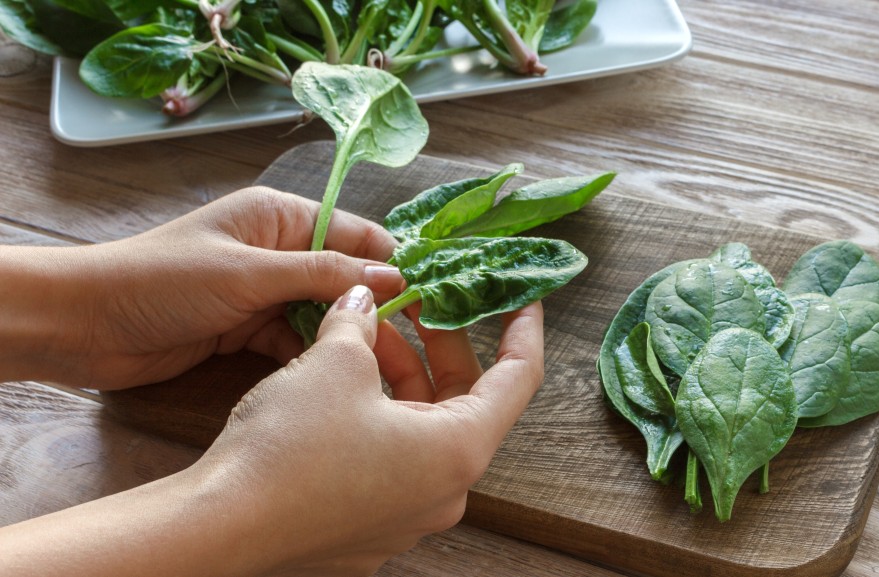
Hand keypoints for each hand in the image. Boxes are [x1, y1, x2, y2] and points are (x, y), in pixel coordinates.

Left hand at [58, 187, 403, 388]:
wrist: (85, 325)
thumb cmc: (164, 282)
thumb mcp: (249, 274)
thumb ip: (321, 275)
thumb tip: (393, 279)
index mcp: (281, 216)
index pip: (356, 235)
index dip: (393, 265)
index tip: (433, 299)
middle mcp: (279, 249)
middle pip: (344, 278)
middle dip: (375, 308)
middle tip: (414, 347)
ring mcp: (263, 290)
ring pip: (322, 312)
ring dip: (345, 336)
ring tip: (386, 368)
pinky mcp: (247, 328)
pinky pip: (295, 339)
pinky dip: (312, 354)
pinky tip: (336, 375)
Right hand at [197, 288, 544, 574]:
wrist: (218, 529)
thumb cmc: (288, 448)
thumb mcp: (334, 362)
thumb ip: (360, 324)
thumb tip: (360, 303)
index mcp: (458, 450)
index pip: (517, 380)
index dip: (522, 331)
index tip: (521, 298)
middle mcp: (442, 492)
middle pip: (463, 402)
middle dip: (439, 344)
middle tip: (417, 300)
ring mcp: (404, 516)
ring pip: (420, 429)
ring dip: (398, 376)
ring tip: (362, 333)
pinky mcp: (365, 528)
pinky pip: (389, 460)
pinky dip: (376, 415)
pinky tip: (338, 382)